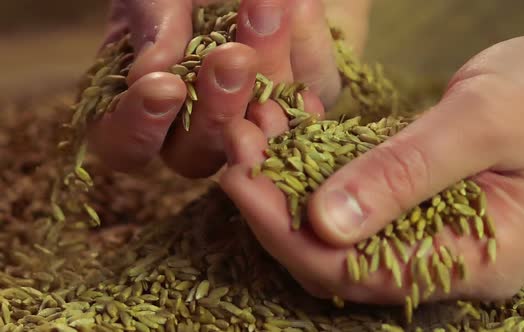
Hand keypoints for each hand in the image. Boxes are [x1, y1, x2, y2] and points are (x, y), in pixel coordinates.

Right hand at [87, 0, 366, 177]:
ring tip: (270, 10)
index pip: (125, 144)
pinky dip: (306, 59)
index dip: (139, 126)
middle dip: (216, 108)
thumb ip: (149, 26)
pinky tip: (299, 14)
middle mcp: (193, 127)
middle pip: (195, 155)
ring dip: (267, 75)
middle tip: (233, 57)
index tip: (165, 86)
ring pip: (256, 132)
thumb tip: (150, 74)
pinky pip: (304, 105)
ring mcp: (246, 122)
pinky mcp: (294, 104)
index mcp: (141, 106)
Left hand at [220, 30, 523, 303]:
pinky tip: (289, 130)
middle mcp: (446, 259)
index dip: (287, 230)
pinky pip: (355, 195)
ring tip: (254, 128)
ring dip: (289, 180)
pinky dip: (317, 164)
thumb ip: (406, 173)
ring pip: (339, 225)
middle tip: (237, 144)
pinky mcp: (419, 200)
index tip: (239, 177)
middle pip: (337, 255)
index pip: (357, 270)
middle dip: (276, 203)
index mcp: (473, 260)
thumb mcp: (483, 123)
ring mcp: (431, 231)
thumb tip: (325, 222)